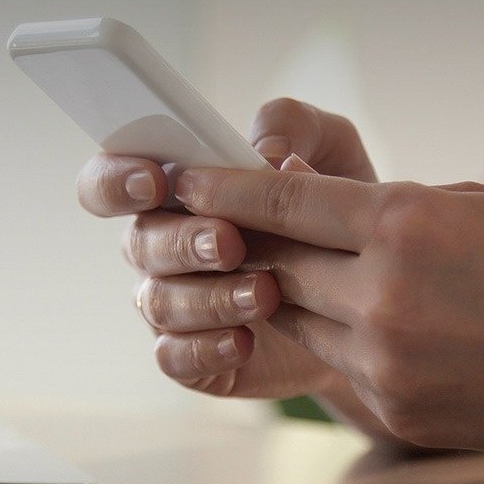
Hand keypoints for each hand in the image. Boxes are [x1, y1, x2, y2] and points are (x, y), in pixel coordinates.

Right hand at [74, 98, 376, 399]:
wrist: (372, 293)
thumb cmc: (336, 209)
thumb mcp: (332, 151)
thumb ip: (295, 126)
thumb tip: (265, 150)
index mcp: (175, 192)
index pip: (110, 180)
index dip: (116, 180)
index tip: (155, 182)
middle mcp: (162, 246)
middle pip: (140, 242)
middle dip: (183, 241)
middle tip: (231, 242)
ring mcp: (174, 304)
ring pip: (159, 302)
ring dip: (208, 297)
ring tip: (264, 294)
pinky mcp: (194, 357)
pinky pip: (175, 357)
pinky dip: (206, 348)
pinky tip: (245, 340)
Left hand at [170, 164, 483, 455]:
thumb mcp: (476, 206)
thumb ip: (393, 209)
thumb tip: (326, 212)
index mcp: (404, 224)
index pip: (281, 202)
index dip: (222, 190)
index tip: (184, 181)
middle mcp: (384, 294)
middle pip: (276, 267)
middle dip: (255, 249)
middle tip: (240, 233)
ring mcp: (387, 361)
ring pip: (303, 322)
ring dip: (303, 299)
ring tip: (338, 281)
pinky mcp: (397, 411)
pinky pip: (343, 367)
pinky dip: (351, 344)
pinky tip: (397, 331)